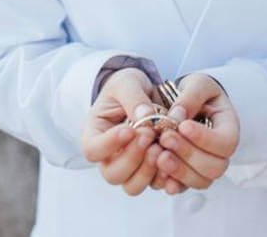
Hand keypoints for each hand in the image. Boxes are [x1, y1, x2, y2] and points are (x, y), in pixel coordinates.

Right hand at [81, 67, 166, 195]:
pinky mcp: (149, 169)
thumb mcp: (126, 82)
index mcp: (96, 134)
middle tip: (148, 135)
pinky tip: (173, 157)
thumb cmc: (126, 85)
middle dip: (132, 158)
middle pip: (113, 174)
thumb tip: (145, 116)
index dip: (109, 144)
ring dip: (148, 170)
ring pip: (132, 185)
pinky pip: (155, 183)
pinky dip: (165, 175)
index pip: (93, 150)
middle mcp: (109, 156)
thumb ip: (133, 97)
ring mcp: (129, 166)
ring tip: (160, 147)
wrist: (143, 90)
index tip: (128, 129)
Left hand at [152, 73, 239, 192]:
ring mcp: (204, 166)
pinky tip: (156, 169)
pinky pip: (182, 187)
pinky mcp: (186, 174)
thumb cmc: (195, 90)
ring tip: (158, 154)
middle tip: (165, 138)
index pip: (226, 143)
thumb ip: (191, 96)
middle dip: (189, 155)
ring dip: (178, 170)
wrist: (182, 99)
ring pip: (200, 181)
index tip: (183, 125)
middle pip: (215, 167)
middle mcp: (220, 152)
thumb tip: (177, 116)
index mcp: (228, 128)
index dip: (206, 139)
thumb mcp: (197, 83)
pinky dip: (169, 181)